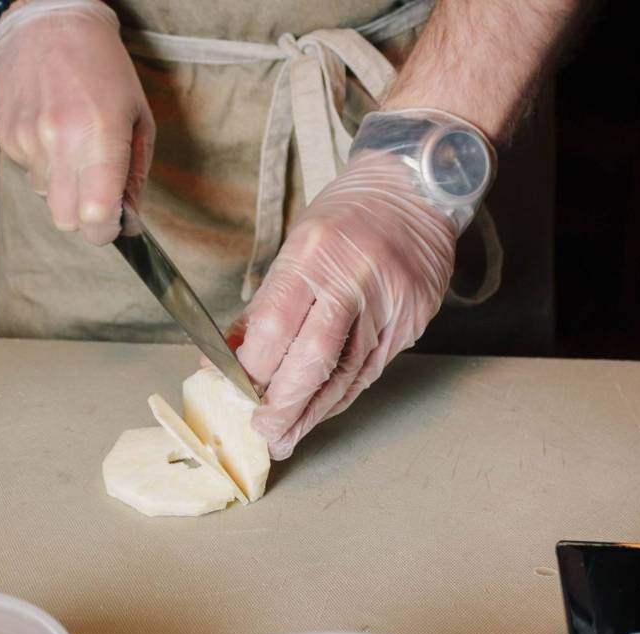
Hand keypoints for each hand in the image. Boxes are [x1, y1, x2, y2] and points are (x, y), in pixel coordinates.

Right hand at [0, 0, 153, 244]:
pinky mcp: (5, 135)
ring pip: (45, 196)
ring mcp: (26, 139)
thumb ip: (135, 173)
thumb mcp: (138, 117)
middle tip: (97, 191)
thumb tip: (130, 219)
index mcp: (99, 136)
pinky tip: (51, 129)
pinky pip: (27, 171)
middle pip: (66, 219)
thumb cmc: (104, 67)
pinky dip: (42, 162)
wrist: (51, 21)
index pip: (96, 216)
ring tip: (72, 144)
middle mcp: (58, 141)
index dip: (107, 230)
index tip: (114, 223)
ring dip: (62, 184)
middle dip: (84, 215)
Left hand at [230, 152, 456, 459]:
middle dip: (285, 405)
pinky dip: (343, 394)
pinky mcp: (414, 319)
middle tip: (266, 434)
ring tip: (289, 437)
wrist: (414, 189)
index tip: (237, 396)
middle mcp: (354, 278)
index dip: (254, 370)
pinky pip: (372, 369)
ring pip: (348, 373)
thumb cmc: (345, 219)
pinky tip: (322, 410)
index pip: (276, 326)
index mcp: (314, 254)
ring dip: (314, 411)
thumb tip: (224, 361)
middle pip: (314, 358)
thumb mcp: (294, 248)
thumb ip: (263, 308)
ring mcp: (390, 301)